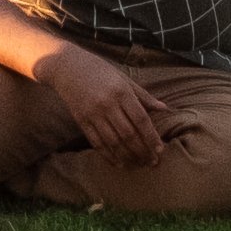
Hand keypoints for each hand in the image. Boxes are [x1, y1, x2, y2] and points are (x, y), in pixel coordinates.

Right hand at [43, 43, 170, 164]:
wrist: (66, 66)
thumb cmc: (99, 70)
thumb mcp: (123, 78)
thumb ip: (143, 96)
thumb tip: (164, 108)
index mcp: (121, 92)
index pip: (141, 119)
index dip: (151, 137)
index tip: (160, 150)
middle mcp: (107, 104)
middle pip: (128, 134)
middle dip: (142, 151)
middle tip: (152, 162)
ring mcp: (93, 113)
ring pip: (113, 141)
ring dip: (127, 156)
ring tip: (138, 165)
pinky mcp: (81, 120)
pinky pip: (96, 142)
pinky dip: (108, 155)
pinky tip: (119, 163)